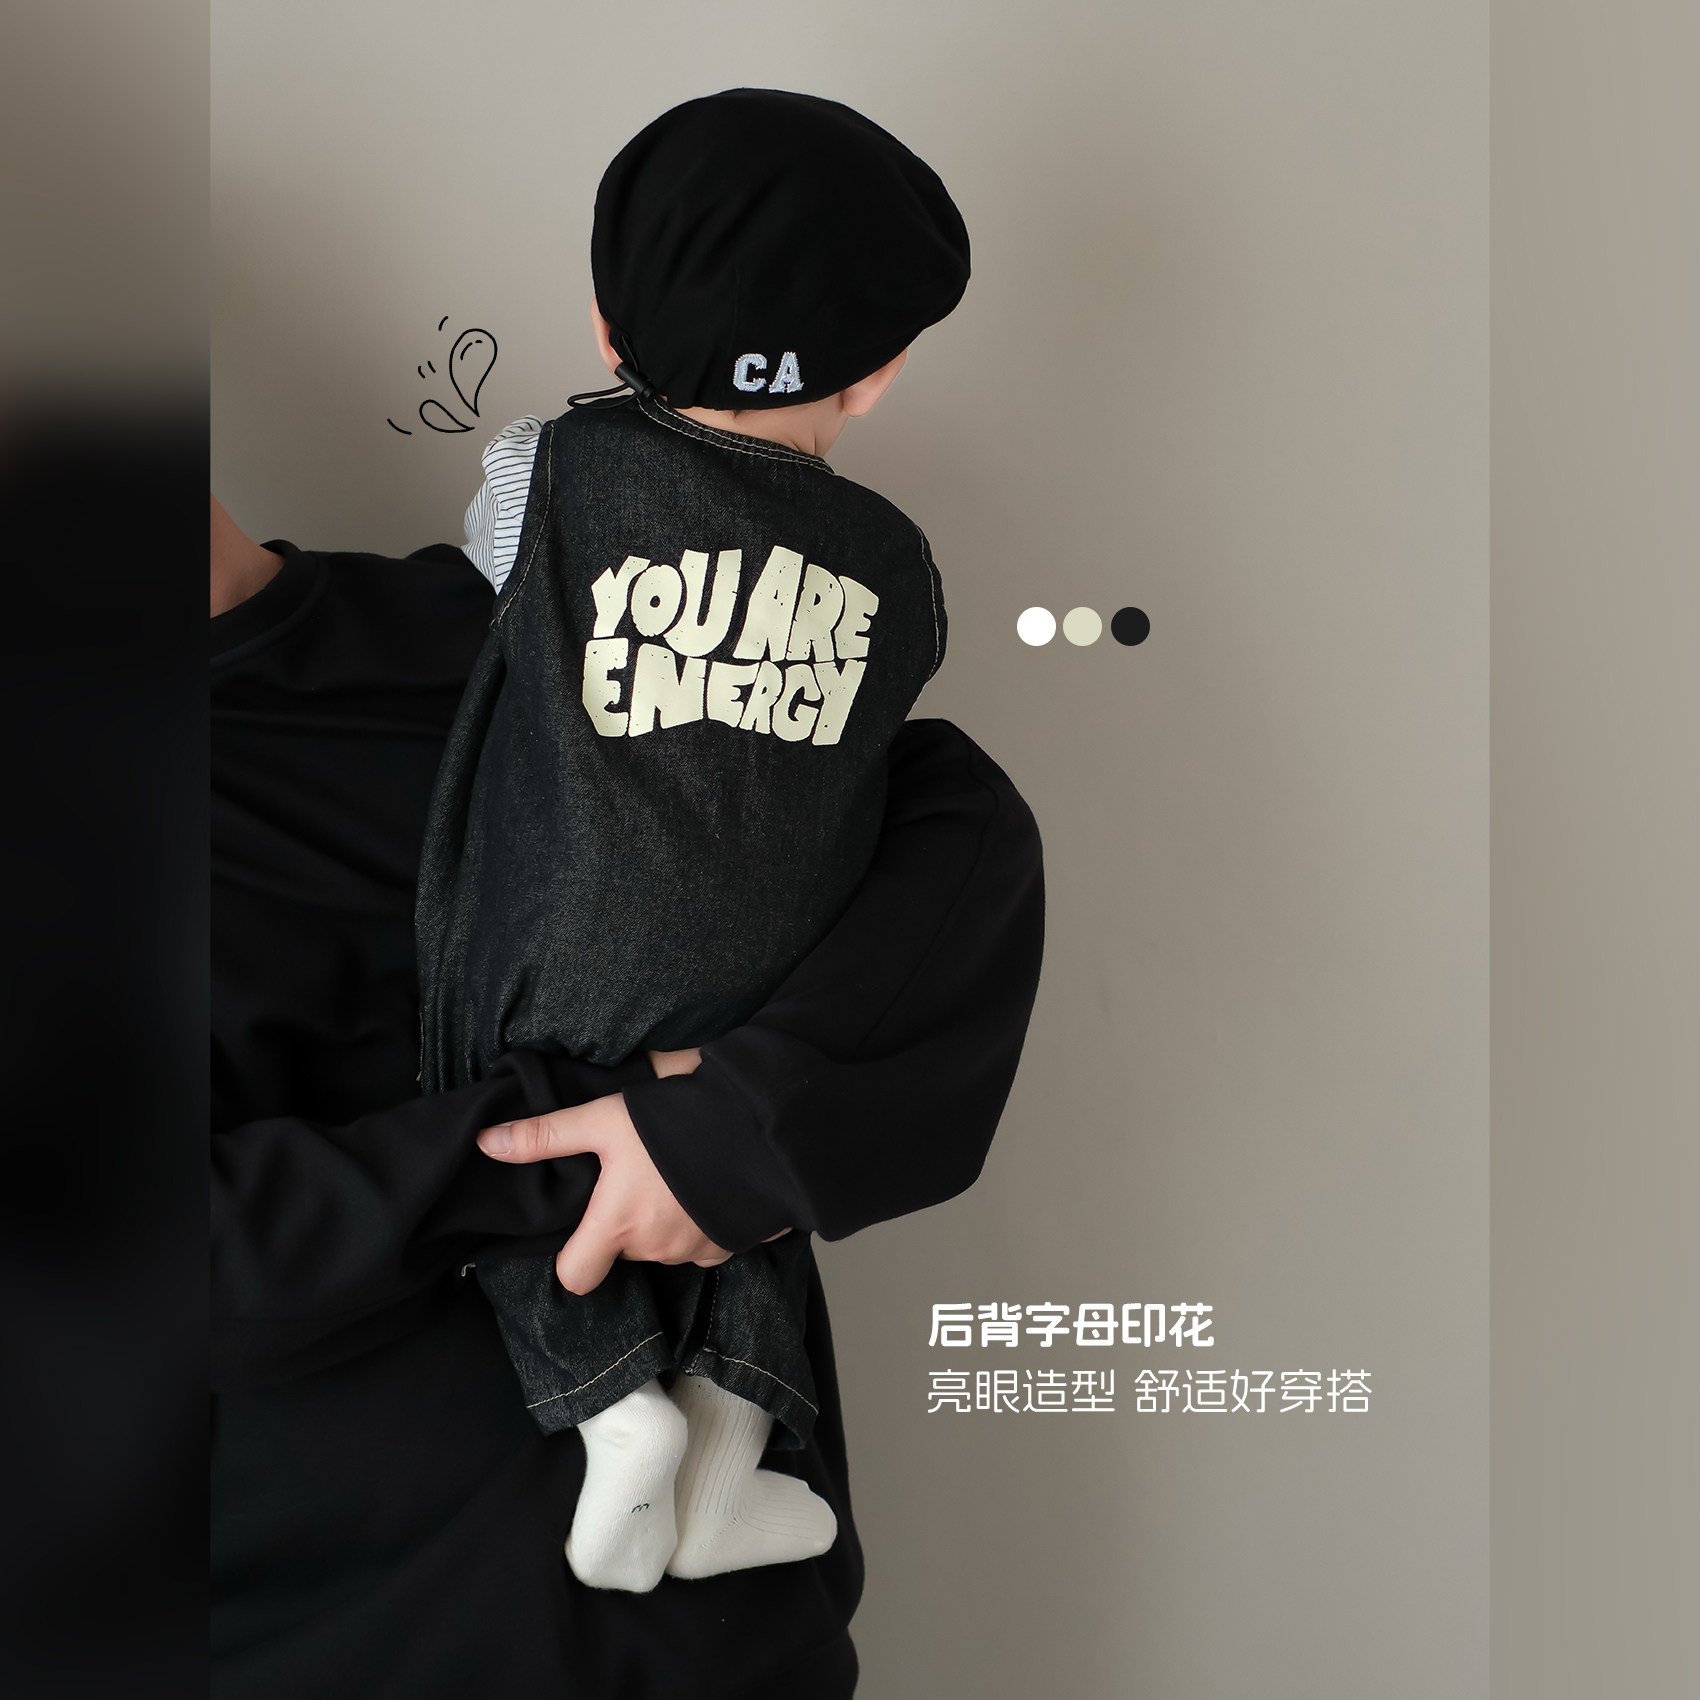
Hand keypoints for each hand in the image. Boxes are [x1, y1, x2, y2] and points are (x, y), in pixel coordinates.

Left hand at [476, 1090, 730, 1293]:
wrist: (763, 1129)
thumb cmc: (677, 1123)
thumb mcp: (606, 1119)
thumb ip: (546, 1135)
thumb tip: (485, 1144)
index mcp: (617, 1225)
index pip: (574, 1277)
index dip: (573, 1258)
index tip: (582, 1229)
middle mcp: (654, 1249)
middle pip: (623, 1251)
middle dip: (626, 1222)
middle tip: (638, 1175)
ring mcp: (696, 1251)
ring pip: (663, 1246)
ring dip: (664, 1220)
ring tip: (677, 1173)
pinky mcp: (731, 1244)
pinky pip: (703, 1243)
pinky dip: (701, 1221)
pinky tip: (709, 1185)